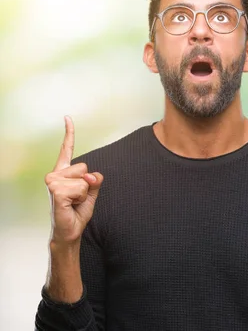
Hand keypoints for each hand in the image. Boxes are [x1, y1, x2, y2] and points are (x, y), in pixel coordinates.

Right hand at [44, 116, 102, 244]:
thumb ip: (95, 180)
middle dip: (88, 184)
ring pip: (84, 179)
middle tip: (77, 198)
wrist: (70, 230)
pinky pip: (81, 188)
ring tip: (73, 202)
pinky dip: (81, 198)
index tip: (67, 117)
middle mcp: (55, 174)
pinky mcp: (56, 191)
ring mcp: (53, 182)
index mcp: (63, 172)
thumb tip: (92, 175)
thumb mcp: (92, 192)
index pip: (66, 149)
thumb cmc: (78, 211)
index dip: (68, 133)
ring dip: (84, 193)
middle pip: (85, 167)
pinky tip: (70, 205)